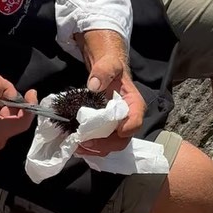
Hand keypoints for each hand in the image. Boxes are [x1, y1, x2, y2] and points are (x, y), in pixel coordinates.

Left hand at [75, 30, 145, 157]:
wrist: (104, 71)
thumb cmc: (110, 68)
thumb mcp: (109, 64)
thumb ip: (103, 72)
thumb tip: (93, 86)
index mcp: (134, 105)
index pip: (136, 121)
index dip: (127, 128)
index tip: (116, 131)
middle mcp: (127, 120)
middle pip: (122, 140)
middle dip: (104, 144)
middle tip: (85, 141)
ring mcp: (116, 127)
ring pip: (110, 145)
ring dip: (94, 149)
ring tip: (77, 145)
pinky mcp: (105, 130)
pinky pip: (101, 144)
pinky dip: (90, 147)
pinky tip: (77, 143)